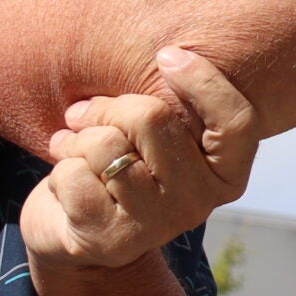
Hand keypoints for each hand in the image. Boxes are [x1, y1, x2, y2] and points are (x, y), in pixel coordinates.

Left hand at [20, 45, 258, 271]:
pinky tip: (67, 183)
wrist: (74, 231)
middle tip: (85, 115)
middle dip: (106, 108)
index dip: (204, 81)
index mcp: (225, 174)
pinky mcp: (110, 239)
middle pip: (152, 117)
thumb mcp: (153, 131)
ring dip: (74, 140)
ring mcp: (157, 225)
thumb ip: (168, 102)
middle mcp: (199, 203)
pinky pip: (73, 174)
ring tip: (72, 150)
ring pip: (105, 145)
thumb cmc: (121, 162)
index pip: (236, 122)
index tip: (166, 55)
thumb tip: (165, 57)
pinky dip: (59, 169)